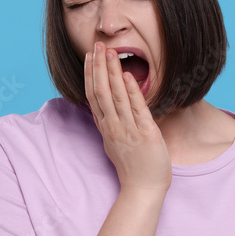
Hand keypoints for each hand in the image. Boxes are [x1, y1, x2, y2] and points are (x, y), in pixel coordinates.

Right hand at [85, 41, 171, 194]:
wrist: (143, 190)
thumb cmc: (135, 168)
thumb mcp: (118, 144)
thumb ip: (113, 126)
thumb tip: (109, 113)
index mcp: (106, 129)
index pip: (93, 96)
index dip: (90, 75)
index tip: (89, 57)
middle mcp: (113, 127)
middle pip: (100, 92)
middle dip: (98, 67)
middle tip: (97, 45)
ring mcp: (128, 131)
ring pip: (115, 97)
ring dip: (111, 73)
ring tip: (110, 53)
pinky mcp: (145, 134)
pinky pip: (136, 109)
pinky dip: (131, 92)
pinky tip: (126, 76)